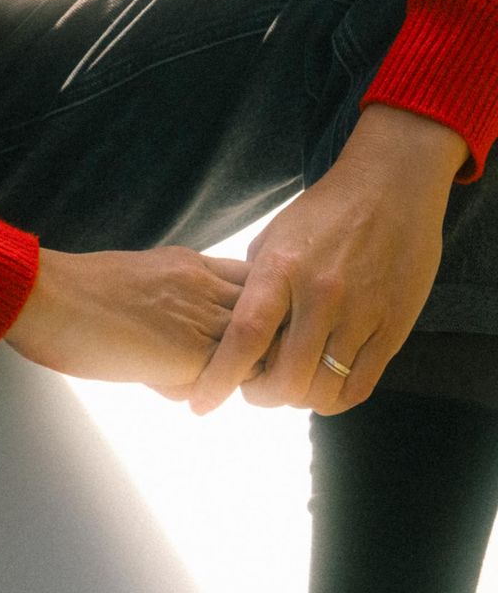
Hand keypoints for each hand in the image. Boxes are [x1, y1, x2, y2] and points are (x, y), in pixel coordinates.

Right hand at [4, 244, 249, 398]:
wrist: (46, 297)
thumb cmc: (74, 292)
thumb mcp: (137, 278)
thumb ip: (170, 301)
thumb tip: (179, 340)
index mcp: (189, 263)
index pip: (254, 284)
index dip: (257, 313)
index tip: (243, 336)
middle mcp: (204, 285)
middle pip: (271, 315)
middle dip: (263, 346)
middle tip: (238, 371)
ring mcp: (201, 317)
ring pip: (257, 351)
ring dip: (240, 373)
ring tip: (201, 384)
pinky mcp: (190, 354)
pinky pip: (228, 380)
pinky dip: (210, 392)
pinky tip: (169, 388)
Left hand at [184, 108, 464, 417]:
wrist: (391, 188)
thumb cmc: (324, 212)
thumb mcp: (275, 237)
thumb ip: (256, 284)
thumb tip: (235, 329)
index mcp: (282, 269)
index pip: (245, 336)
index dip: (220, 378)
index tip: (201, 404)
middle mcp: (321, 295)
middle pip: (285, 378)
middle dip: (261, 396)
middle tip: (253, 390)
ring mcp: (360, 314)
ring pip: (323, 391)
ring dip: (299, 399)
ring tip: (289, 385)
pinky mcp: (392, 328)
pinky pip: (360, 387)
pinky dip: (335, 399)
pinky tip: (322, 385)